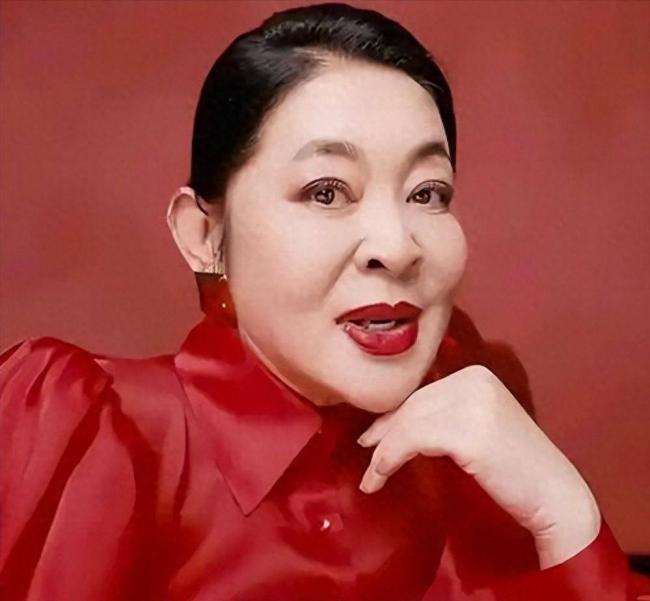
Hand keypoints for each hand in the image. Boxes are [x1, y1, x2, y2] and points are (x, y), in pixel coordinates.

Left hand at [357, 364, 600, 568]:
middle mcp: (474, 381)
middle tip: (366, 455)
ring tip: (372, 476)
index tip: (373, 436)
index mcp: (476, 376)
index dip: (393, 416)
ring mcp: (473, 404)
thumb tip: (393, 422)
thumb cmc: (513, 469)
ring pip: (408, 423)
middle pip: (412, 406)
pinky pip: (412, 441)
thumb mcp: (476, 427)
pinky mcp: (468, 431)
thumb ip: (443, 415)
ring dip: (383, 452)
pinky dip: (390, 459)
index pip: (422, 393)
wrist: (555, 497)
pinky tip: (381, 476)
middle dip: (384, 432)